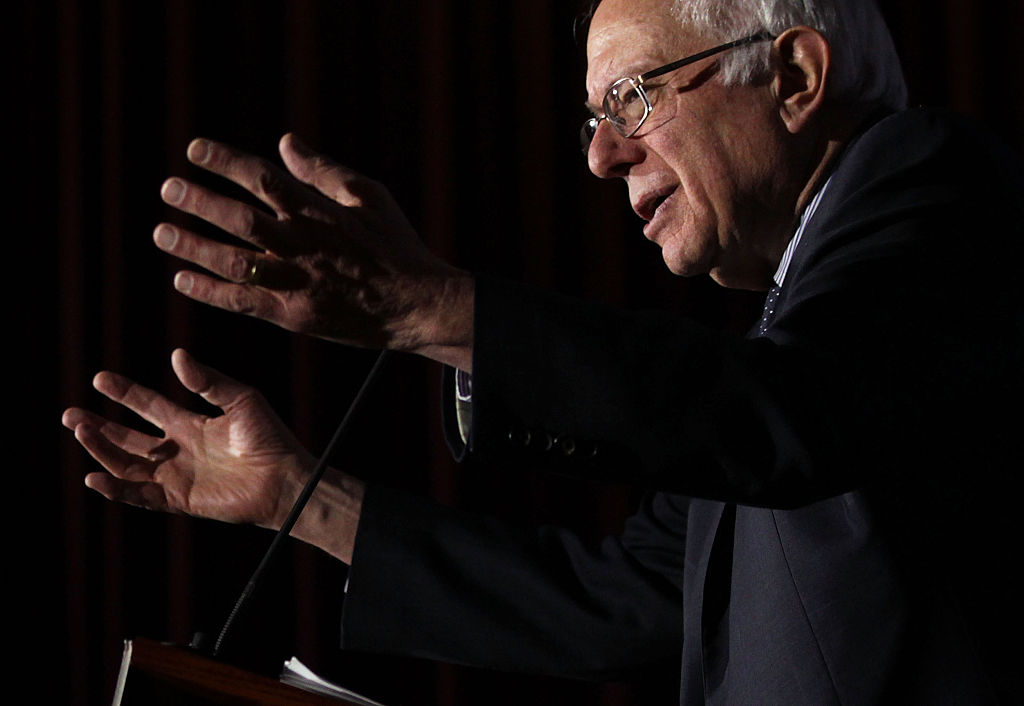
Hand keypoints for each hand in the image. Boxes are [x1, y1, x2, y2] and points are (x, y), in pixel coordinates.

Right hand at [62, 349, 312, 527]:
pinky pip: (140, 496)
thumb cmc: (270, 438)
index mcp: (192, 424)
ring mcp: (177, 476)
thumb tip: (176, 355)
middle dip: (98, 426)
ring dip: (102, 450)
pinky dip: (116, 488)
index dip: (124, 393)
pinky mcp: (179, 500)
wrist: (285, 478)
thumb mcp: (240, 399)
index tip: (99, 379)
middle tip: (69, 415)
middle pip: (128, 437)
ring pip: (127, 465)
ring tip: (81, 431)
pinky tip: (94, 477)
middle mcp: (179, 450)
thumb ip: (208, 381)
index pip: (149, 406)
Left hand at [154, 135, 472, 369]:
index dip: (225, 162)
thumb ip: (324, 171)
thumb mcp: (370, 196)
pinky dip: (210, 291)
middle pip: (240, 219)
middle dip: (199, 202)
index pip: (263, 179)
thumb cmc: (395, 246)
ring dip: (194, 246)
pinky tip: (182, 279)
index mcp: (319, 212)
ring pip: (234, 261)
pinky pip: (243, 302)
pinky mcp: (294, 316)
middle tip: (168, 189)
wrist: (416, 305)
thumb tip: (285, 143)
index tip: (194, 150)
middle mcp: (302, 245)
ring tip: (162, 232)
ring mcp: (296, 282)